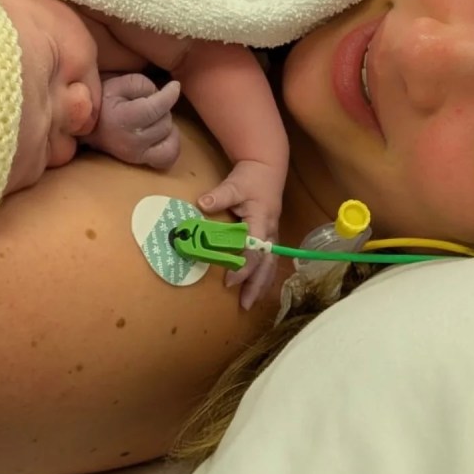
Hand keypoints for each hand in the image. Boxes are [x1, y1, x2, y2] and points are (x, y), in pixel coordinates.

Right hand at [85, 75, 180, 169]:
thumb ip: (142, 85)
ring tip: (152, 117)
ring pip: (169, 136)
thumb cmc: (103, 100)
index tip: (174, 85)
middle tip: (148, 103)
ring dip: (166, 123)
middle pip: (165, 121)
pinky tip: (162, 133)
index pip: (156, 108)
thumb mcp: (119, 83)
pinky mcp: (140, 161)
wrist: (85, 125)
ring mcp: (136, 155)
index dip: (170, 94)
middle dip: (162, 108)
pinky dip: (171, 143)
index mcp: (122, 119)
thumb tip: (160, 95)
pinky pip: (168, 157)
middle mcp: (130, 142)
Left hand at [198, 160, 284, 310]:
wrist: (267, 168)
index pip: (254, 250)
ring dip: (261, 284)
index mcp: (261, 221)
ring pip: (270, 264)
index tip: (228, 280)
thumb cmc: (250, 178)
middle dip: (256, 285)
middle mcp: (269, 231)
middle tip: (244, 305)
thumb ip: (219, 196)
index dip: (243, 267)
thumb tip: (201, 204)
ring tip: (249, 303)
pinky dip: (263, 276)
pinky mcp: (270, 235)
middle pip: (266, 263)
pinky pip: (270, 260)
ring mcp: (272, 234)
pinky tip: (256, 288)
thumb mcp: (234, 184)